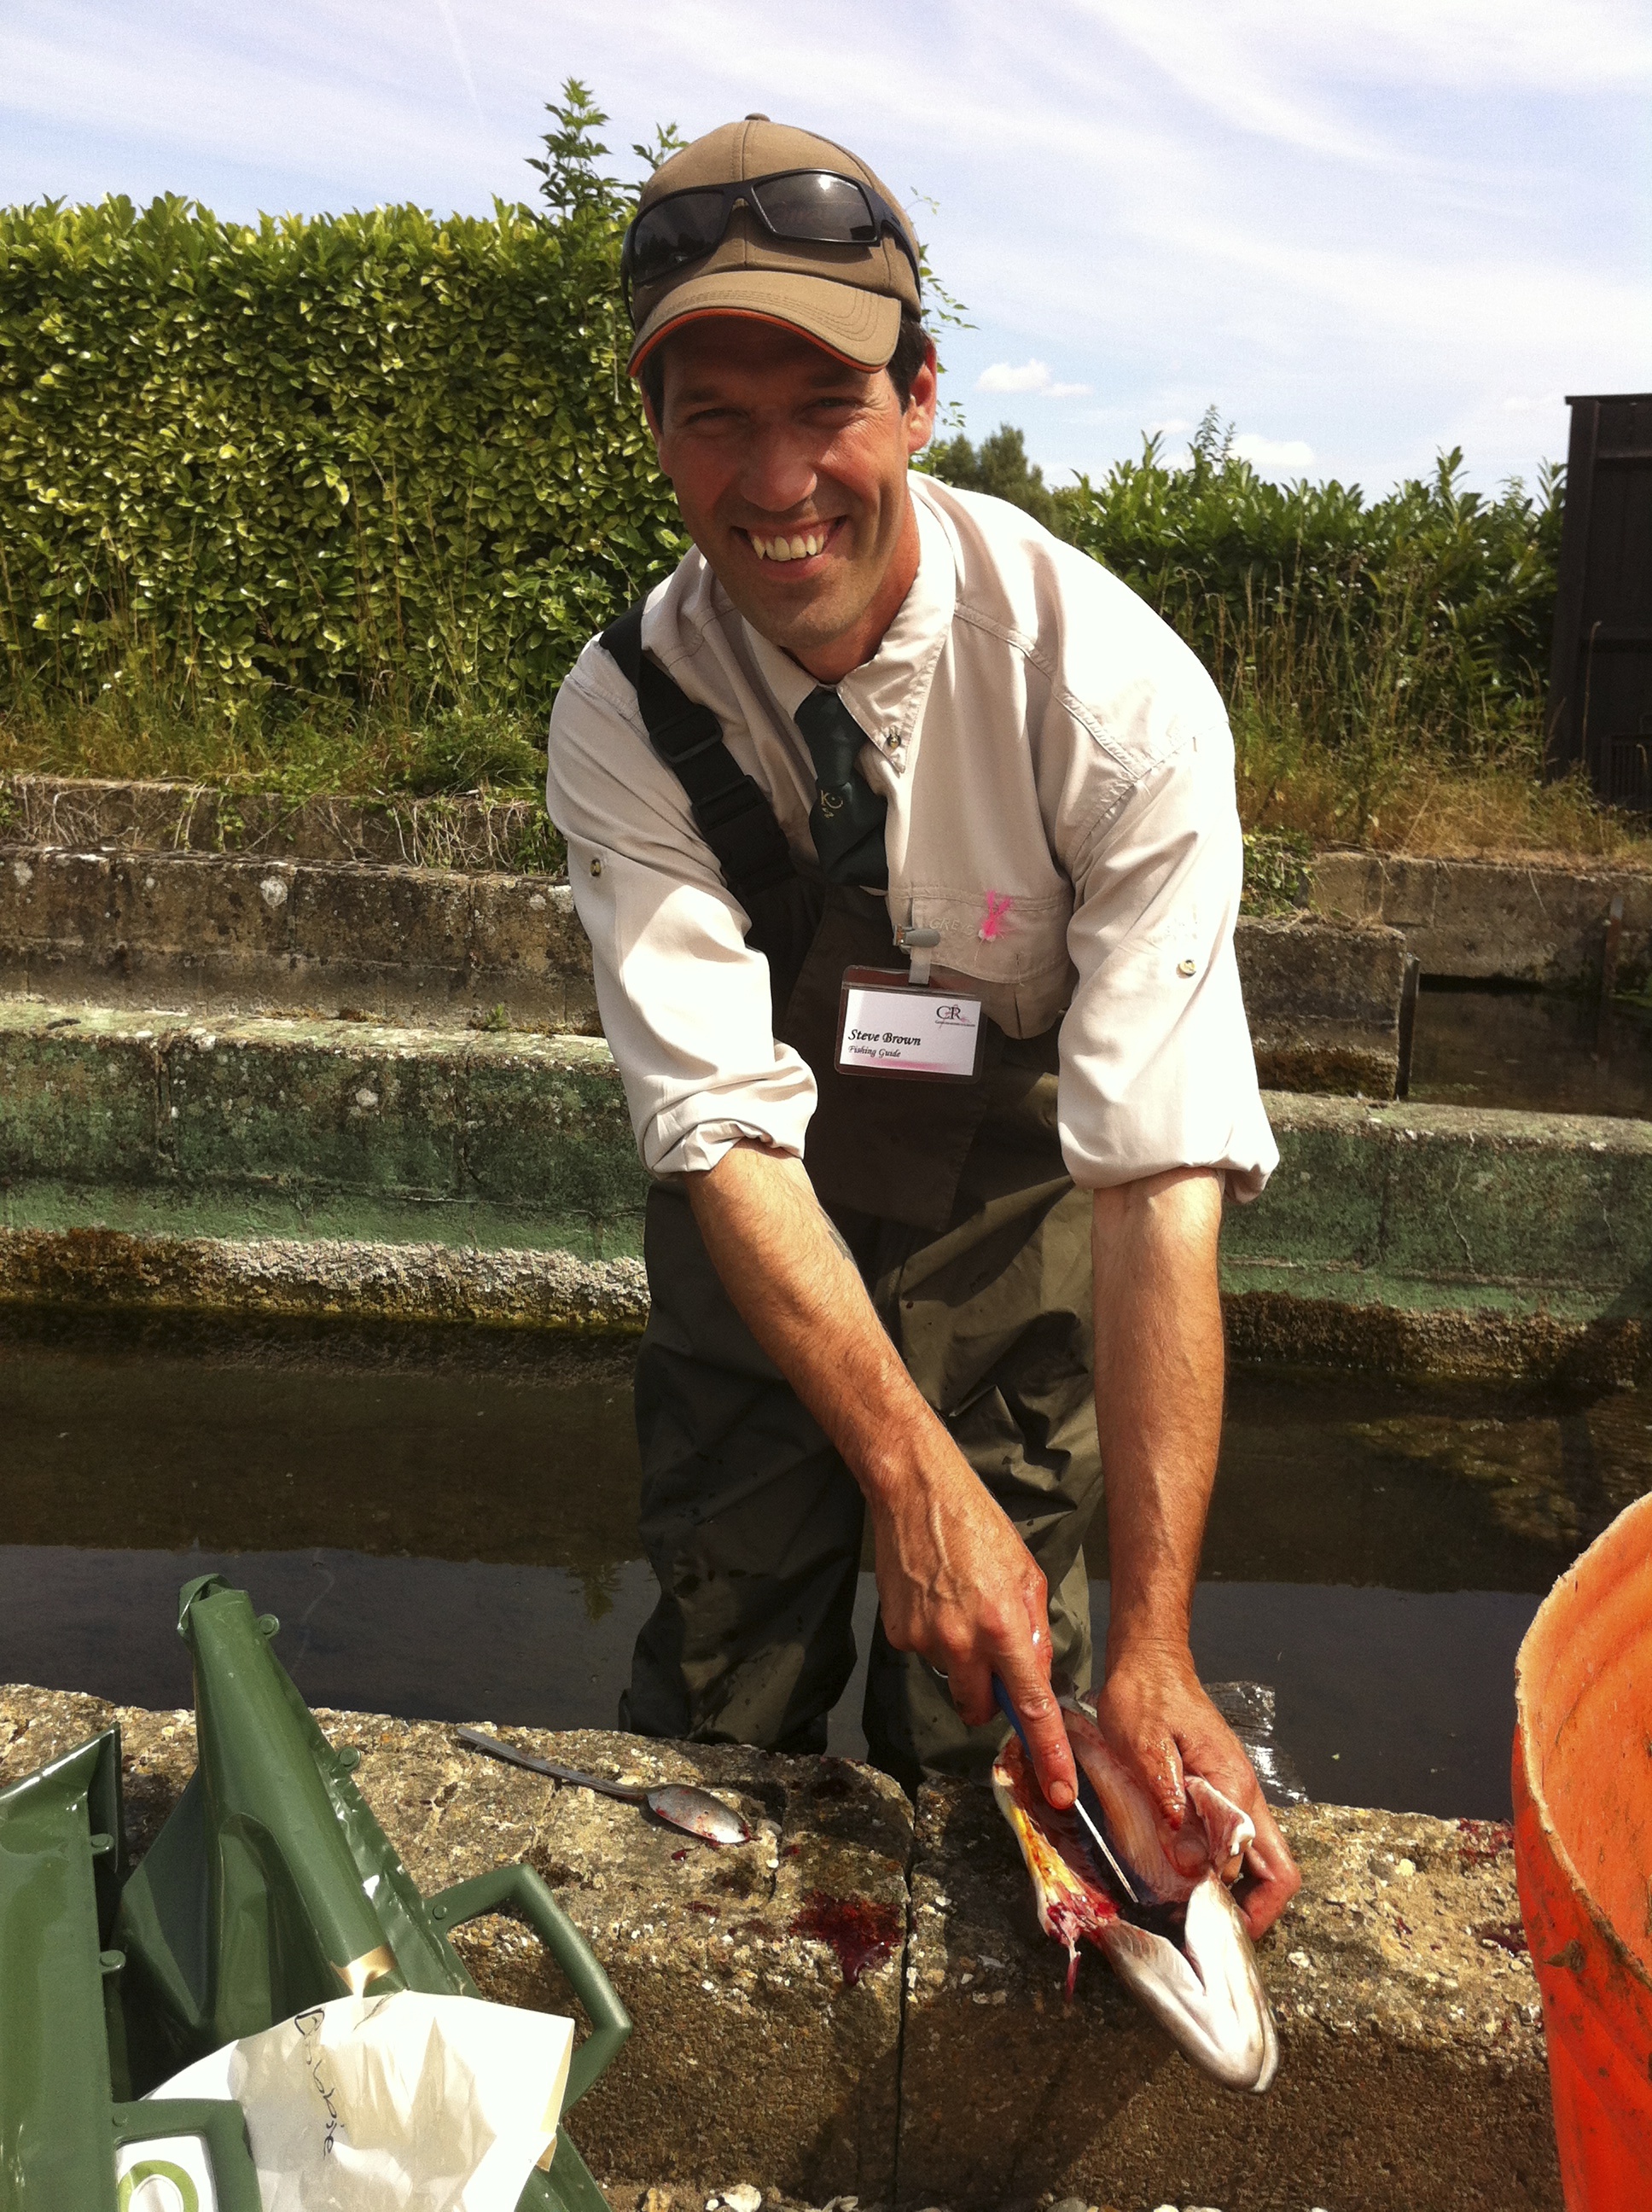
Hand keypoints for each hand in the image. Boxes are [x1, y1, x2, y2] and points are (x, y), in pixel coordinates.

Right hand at [868, 1458, 1078, 1810]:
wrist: (916, 1493)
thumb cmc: (978, 1525)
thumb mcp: (1027, 1574)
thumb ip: (1034, 1632)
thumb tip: (1034, 1677)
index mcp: (1003, 1626)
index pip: (1031, 1707)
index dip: (1047, 1754)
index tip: (1057, 1790)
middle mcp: (962, 1641)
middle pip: (979, 1708)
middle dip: (988, 1699)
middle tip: (992, 1660)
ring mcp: (924, 1639)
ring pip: (951, 1676)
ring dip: (961, 1656)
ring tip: (959, 1603)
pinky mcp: (896, 1633)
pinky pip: (924, 1653)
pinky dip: (934, 1636)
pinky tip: (935, 1597)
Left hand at [1092, 1637, 1300, 1938]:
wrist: (1150, 1660)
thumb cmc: (1144, 1697)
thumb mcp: (1143, 1744)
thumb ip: (1167, 1799)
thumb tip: (1188, 1860)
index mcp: (1234, 1786)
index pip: (1259, 1866)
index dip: (1233, 1904)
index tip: (1196, 1927)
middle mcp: (1247, 1795)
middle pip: (1278, 1870)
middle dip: (1254, 1912)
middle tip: (1208, 1936)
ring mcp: (1238, 1794)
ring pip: (1260, 1859)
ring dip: (1237, 1892)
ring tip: (1192, 1915)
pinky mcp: (1221, 1792)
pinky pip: (1237, 1842)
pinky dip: (1221, 1869)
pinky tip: (1184, 1877)